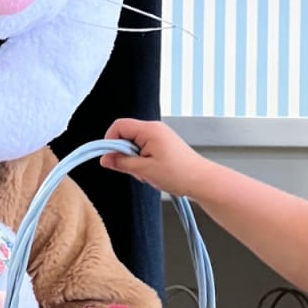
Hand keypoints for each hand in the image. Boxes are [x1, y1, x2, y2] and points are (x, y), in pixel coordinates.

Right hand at [101, 118, 215, 197]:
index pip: (119, 126)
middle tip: (133, 169)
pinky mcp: (164, 144)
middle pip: (126, 135)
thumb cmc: (180, 174)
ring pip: (134, 144)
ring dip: (134, 160)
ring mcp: (160, 136)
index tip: (110, 157)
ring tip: (147, 173)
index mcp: (149, 130)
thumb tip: (106, 159)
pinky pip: (144, 149)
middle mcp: (155, 129)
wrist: (201, 180)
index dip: (110, 141)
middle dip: (124, 153)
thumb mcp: (144, 170)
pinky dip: (143, 161)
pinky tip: (152, 172)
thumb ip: (121, 163)